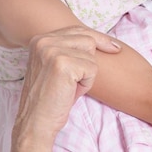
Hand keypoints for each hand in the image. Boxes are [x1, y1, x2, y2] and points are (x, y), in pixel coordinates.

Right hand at [11, 26, 120, 151]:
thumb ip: (71, 49)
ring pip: (91, 54)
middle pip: (87, 39)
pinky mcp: (63, 64)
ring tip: (69, 86)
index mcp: (40, 39)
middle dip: (89, 61)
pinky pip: (92, 68)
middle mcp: (44, 41)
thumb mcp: (58, 65)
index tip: (115, 48)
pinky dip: (87, 83)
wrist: (36, 122)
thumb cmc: (51, 97)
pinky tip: (70, 91)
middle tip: (74, 81)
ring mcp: (52, 51)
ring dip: (87, 73)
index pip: (78, 30)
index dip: (98, 39)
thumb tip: (103, 40)